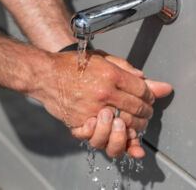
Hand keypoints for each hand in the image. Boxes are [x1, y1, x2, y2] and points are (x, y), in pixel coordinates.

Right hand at [30, 50, 152, 127]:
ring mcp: (93, 110)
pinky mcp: (81, 122)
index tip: (150, 98)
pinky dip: (112, 136)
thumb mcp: (101, 58)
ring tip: (136, 125)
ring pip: (124, 125)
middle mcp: (104, 93)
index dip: (150, 95)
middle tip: (147, 113)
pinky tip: (116, 132)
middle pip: (137, 109)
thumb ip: (125, 68)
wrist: (45, 75)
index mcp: (111, 75)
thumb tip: (145, 77)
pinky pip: (102, 135)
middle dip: (147, 112)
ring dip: (135, 127)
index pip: (142, 90)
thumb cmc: (71, 65)